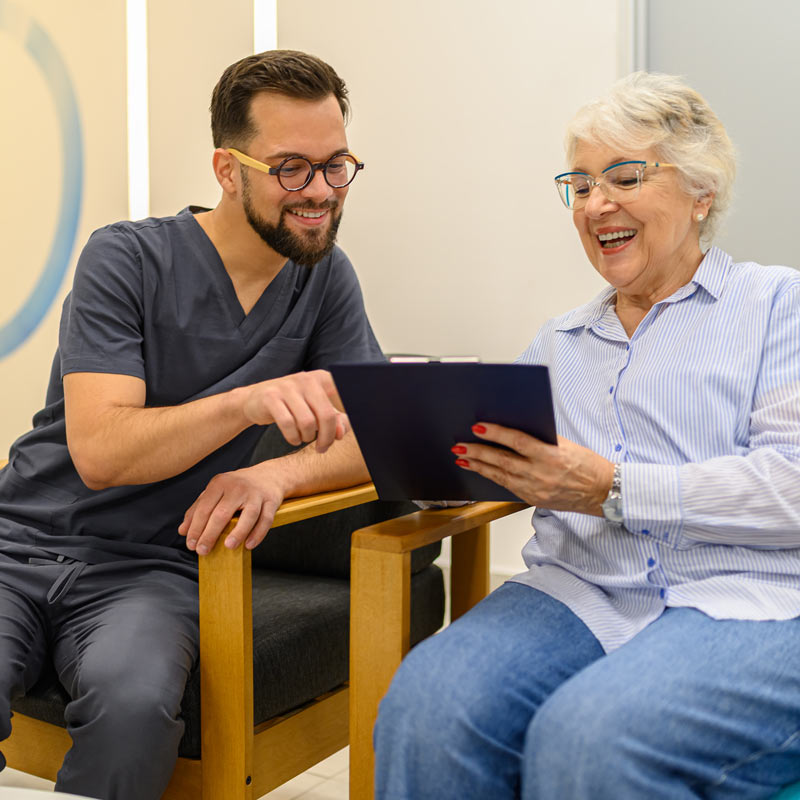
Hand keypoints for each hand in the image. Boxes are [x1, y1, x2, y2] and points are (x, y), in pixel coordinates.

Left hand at [178, 463, 285, 554]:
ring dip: (238, 532)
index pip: (204, 507)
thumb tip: (183, 531)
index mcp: (220, 483)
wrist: (270, 475)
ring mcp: (256, 494)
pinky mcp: (271, 501)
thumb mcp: (216, 491)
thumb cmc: (238, 487)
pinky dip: (258, 533)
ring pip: (249, 514)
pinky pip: (266, 519)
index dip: (195, 527)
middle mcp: (238, 487)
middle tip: (202, 551)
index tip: (190, 544)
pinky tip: (249, 545)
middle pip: (222, 512)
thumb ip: (198, 509)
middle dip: (210, 534)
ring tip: (227, 547)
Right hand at [242, 370, 348, 453]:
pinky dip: (293, 437)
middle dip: (327, 437)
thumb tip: (341, 434)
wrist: (254, 401)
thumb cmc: (292, 407)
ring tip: (304, 438)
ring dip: (307, 437)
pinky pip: (287, 424)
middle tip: (322, 448)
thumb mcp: (316, 411)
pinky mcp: (270, 397)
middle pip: (327, 415)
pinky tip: (293, 439)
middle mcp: (306, 379)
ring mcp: (287, 387)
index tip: (343, 433)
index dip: (348, 416)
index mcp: (322, 378)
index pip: (343, 397)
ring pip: (307, 422)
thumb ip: (335, 421)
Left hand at [452, 423, 614, 515]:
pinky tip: (480, 470)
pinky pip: (507, 486)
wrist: (602, 492)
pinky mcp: (533, 499)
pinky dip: (492, 477)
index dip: (495, 434)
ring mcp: (535, 489)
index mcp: (551, 456)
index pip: (517, 442)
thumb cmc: (586, 464)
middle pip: (503, 461)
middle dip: (478, 452)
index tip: (477, 427)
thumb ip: (540, 439)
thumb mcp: (566, 445)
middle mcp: (541, 474)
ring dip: (479, 466)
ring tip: (462, 458)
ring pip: (500, 476)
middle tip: (459, 445)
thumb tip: (511, 430)